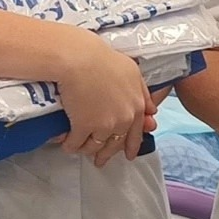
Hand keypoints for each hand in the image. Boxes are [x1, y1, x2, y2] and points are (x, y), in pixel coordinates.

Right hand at [55, 32, 151, 166]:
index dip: (131, 145)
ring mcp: (104, 125)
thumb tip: (151, 111)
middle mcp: (123, 118)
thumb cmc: (102, 58)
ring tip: (80, 149)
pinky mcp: (83, 128)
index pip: (136, 132)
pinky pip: (76, 144)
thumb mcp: (131, 71)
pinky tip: (66, 144)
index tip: (128, 154)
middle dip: (107, 154)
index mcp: (136, 105)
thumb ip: (142, 91)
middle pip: (115, 144)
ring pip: (96, 146)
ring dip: (87, 150)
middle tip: (100, 160)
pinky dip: (70, 145)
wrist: (79, 58)